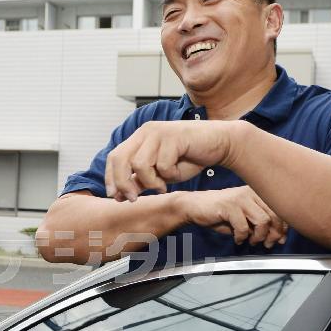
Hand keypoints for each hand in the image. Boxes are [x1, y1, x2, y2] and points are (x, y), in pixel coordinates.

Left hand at [105, 120, 239, 201]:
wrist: (219, 144)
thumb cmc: (189, 159)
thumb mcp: (160, 174)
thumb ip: (140, 180)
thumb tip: (119, 195)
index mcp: (139, 138)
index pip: (114, 157)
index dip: (111, 178)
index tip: (115, 196)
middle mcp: (145, 131)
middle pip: (120, 159)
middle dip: (123, 183)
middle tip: (134, 198)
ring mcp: (158, 132)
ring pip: (139, 164)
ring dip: (150, 181)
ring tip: (163, 185)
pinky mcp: (173, 136)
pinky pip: (162, 165)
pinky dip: (170, 175)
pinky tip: (179, 172)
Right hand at [183, 186, 287, 246]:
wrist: (194, 207)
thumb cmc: (219, 213)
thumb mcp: (244, 218)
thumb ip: (260, 224)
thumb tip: (277, 236)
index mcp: (257, 193)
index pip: (280, 209)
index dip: (283, 227)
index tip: (280, 239)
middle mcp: (251, 192)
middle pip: (275, 215)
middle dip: (274, 234)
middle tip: (267, 244)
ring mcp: (240, 198)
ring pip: (262, 221)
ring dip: (259, 236)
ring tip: (251, 241)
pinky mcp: (229, 206)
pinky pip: (243, 227)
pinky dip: (241, 237)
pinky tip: (237, 239)